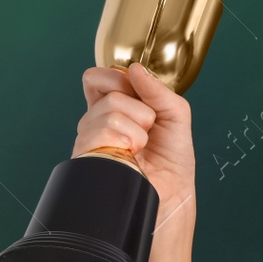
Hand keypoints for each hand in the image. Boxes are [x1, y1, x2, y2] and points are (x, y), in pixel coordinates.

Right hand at [73, 62, 195, 218]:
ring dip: (136, 130)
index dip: (118, 78)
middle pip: (107, 92)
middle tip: (148, 130)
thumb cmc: (172, 156)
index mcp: (114, 105)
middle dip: (140, 110)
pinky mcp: (86, 157)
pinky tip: (130, 155)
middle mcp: (96, 120)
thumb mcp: (176, 114)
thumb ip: (158, 90)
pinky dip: (124, 141)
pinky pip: (98, 133)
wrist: (172, 192)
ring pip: (107, 112)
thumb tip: (135, 69)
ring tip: (140, 147)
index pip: (97, 77)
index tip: (139, 94)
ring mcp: (89, 138)